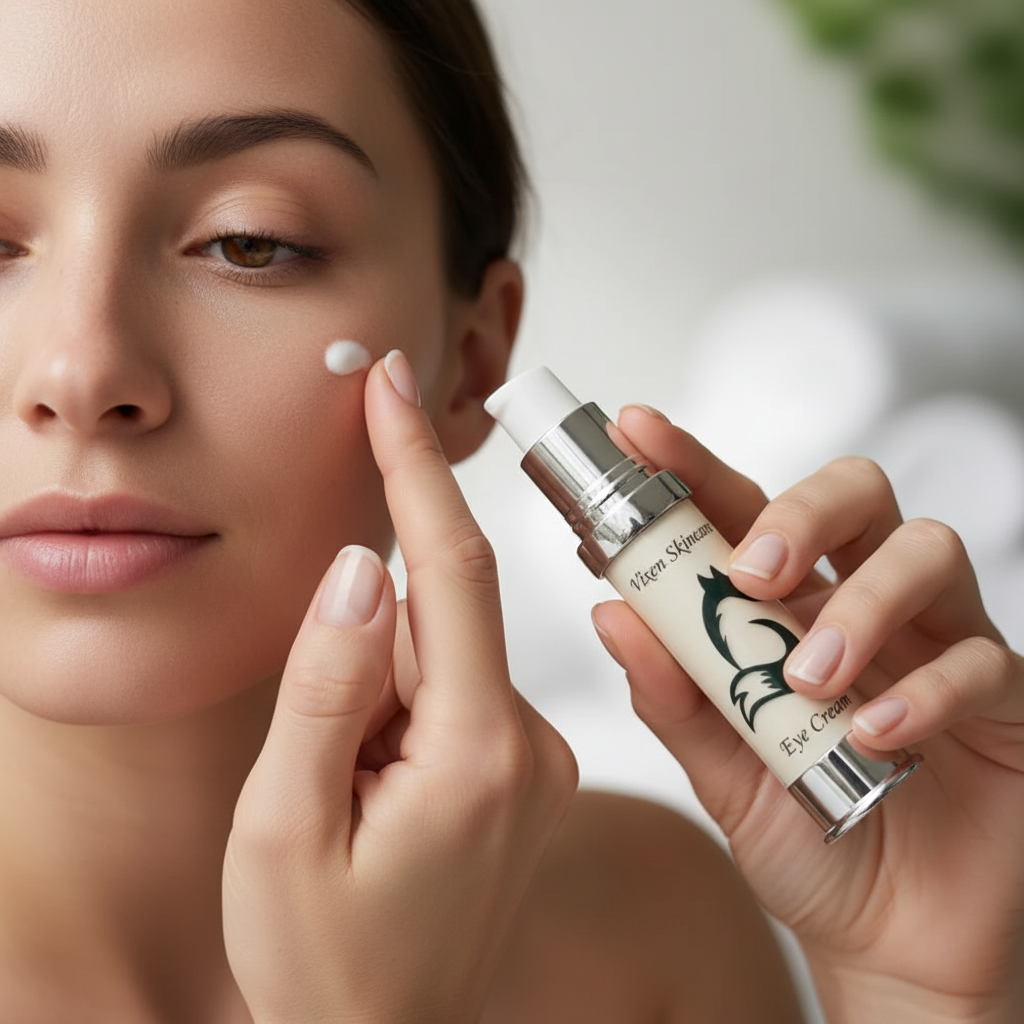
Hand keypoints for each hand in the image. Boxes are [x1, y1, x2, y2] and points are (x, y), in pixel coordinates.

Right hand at [222, 352, 577, 1023]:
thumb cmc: (326, 960)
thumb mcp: (283, 826)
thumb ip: (326, 685)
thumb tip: (359, 568)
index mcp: (479, 755)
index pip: (455, 570)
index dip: (418, 467)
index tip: (395, 385)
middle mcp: (532, 747)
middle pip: (445, 614)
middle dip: (377, 612)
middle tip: (335, 707)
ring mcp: (537, 759)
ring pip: (445, 654)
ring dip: (381, 679)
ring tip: (350, 789)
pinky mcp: (525, 767)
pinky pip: (458, 689)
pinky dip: (405, 702)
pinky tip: (376, 780)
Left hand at [592, 405, 1023, 1023]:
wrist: (888, 937)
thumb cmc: (803, 835)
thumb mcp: (718, 769)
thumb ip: (670, 693)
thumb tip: (611, 612)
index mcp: (787, 608)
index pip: (742, 508)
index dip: (692, 463)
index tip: (637, 430)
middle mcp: (863, 604)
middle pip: (854, 492)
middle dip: (799, 510)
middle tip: (754, 572)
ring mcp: (936, 641)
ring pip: (924, 552)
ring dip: (858, 605)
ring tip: (809, 678)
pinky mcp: (1003, 698)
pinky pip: (979, 660)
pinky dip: (923, 692)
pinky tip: (874, 736)